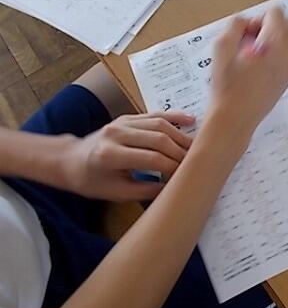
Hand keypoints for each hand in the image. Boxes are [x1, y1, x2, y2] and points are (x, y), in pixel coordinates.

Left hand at [61, 112, 194, 200]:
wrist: (70, 160)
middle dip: (181, 152)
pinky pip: (154, 114)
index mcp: (110, 155)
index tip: (186, 176)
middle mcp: (116, 134)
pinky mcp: (128, 116)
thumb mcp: (117, 193)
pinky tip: (190, 120)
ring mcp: (122, 122)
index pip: (151, 158)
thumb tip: (175, 189)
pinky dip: (174, 117)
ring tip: (196, 148)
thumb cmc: (91, 181)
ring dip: (181, 136)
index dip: (173, 167)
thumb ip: (147, 191)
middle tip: (196, 163)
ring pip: (160, 124)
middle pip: (159, 139)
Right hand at [209, 7, 287, 129]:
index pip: (275, 13)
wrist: (235, 118)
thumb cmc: (228, 88)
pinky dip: (273, 53)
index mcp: (276, 43)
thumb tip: (245, 22)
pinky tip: (255, 67)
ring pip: (286, 39)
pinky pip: (286, 55)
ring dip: (269, 40)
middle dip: (266, 27)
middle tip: (246, 42)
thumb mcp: (222, 47)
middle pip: (285, 23)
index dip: (256, 18)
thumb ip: (235, 24)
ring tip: (249, 57)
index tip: (245, 33)